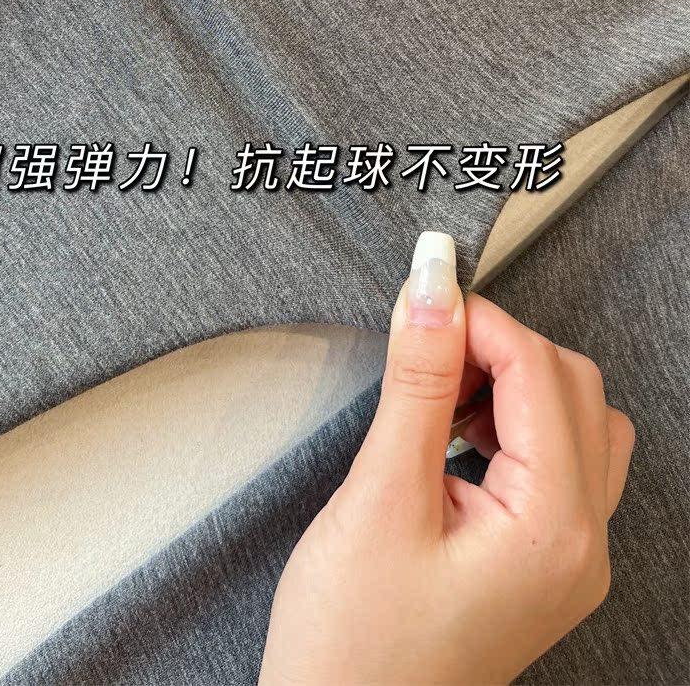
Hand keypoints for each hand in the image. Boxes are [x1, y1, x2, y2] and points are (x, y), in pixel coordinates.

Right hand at [260, 232, 634, 685]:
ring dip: (514, 384)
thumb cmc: (353, 643)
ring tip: (441, 396)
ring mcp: (569, 558)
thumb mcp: (379, 496)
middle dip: (501, 347)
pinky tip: (456, 434)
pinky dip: (516, 424)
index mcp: (553, 528)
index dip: (480, 320)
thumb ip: (418, 382)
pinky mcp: (543, 563)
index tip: (423, 295)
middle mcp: (582, 545)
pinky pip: (560, 462)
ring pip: (578, 420)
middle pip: (574, 387)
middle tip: (427, 342)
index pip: (540, 372)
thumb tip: (434, 291)